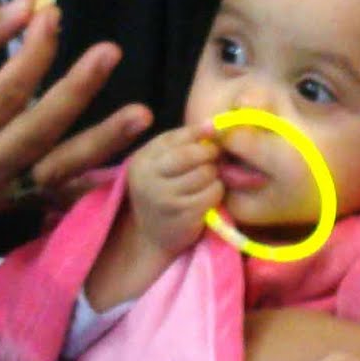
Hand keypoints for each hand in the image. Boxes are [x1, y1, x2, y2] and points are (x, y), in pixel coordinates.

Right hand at [0, 0, 150, 269]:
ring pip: (56, 166)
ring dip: (102, 142)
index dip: (35, 49)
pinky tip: (123, 165)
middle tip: (109, 51)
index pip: (6, 89)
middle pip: (38, 128)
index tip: (52, 12)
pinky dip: (89, 180)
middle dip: (77, 89)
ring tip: (142, 116)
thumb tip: (29, 6)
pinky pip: (56, 193)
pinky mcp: (11, 206)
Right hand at [126, 121, 222, 254]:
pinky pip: (212, 193)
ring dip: (215, 174)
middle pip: (191, 155)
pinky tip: (210, 195)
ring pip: (205, 173)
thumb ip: (181, 143)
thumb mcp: (160, 164)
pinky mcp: (184, 216)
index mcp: (142, 160)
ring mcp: (165, 200)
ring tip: (210, 177)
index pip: (176, 138)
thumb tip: (212, 124)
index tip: (214, 131)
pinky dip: (217, 191)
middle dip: (210, 152)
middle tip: (216, 156)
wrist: (151, 236)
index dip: (199, 133)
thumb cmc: (161, 191)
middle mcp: (148, 179)